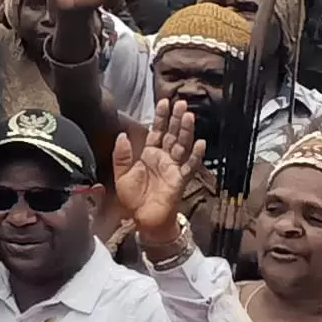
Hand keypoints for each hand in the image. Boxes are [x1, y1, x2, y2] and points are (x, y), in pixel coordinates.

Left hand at [111, 101, 196, 250]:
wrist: (142, 219)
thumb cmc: (132, 199)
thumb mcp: (121, 175)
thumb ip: (121, 155)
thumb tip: (122, 135)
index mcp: (149, 154)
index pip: (156, 131)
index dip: (160, 117)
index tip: (164, 102)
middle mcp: (163, 158)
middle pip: (172, 134)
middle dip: (176, 119)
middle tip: (181, 103)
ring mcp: (174, 168)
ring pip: (182, 145)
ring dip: (186, 131)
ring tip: (189, 116)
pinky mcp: (180, 179)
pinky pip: (190, 166)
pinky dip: (196, 155)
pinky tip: (201, 143)